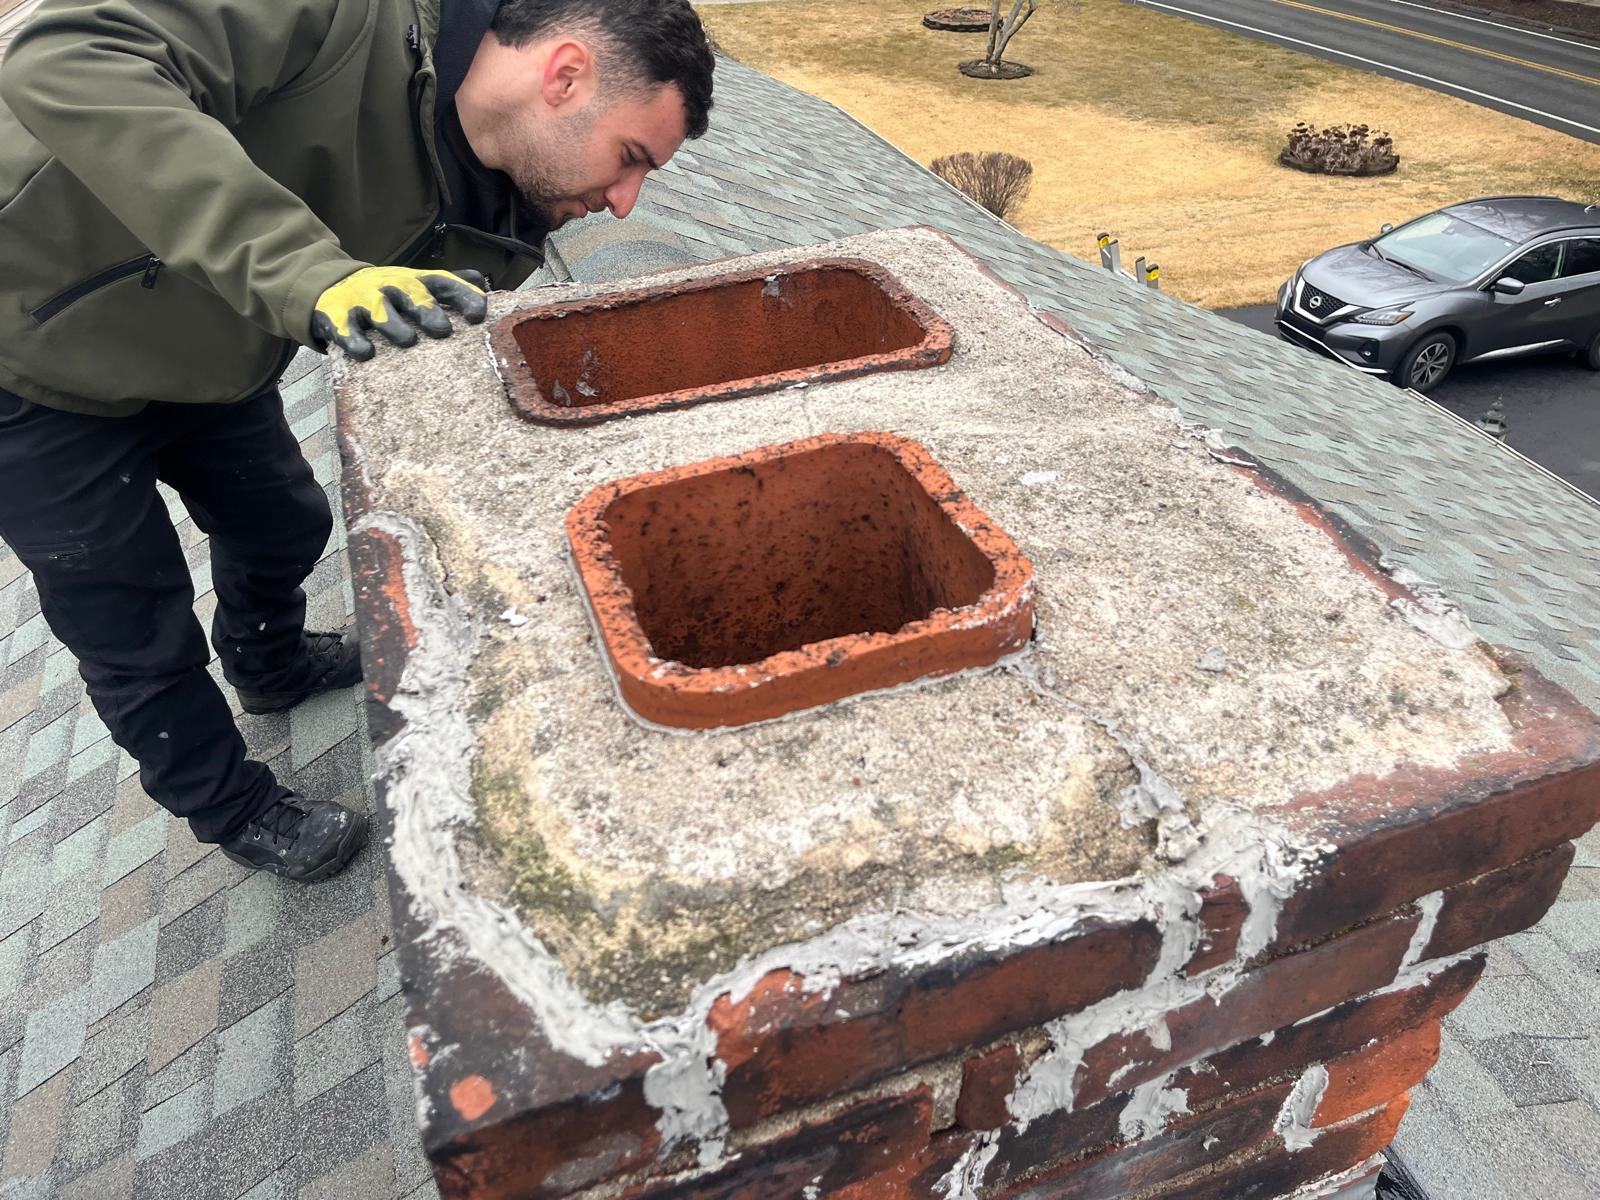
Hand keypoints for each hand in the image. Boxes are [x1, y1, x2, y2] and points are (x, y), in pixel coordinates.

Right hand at [311, 267, 487, 359]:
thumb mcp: (416, 283)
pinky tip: (366, 352)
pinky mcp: (337, 316)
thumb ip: (449, 285)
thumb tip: (481, 281)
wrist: (330, 285)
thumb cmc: (387, 293)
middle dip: (427, 310)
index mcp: (414, 281)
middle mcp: (391, 287)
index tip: (478, 315)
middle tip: (443, 330)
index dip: (462, 295)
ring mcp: (364, 300)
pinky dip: (354, 339)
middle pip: (411, 294)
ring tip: (408, 340)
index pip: (442, 282)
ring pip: (380, 310)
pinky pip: (345, 327)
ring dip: (394, 324)